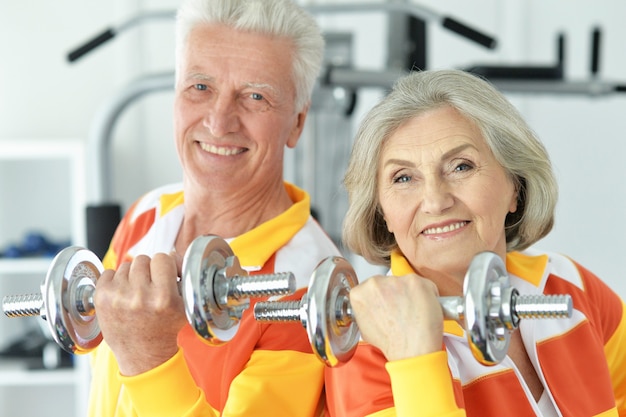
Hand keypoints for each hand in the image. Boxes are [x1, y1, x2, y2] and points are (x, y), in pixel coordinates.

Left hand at [94, 253, 186, 375]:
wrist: (143, 354)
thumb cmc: (164, 328)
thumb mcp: (183, 306)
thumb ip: (182, 278)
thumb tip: (173, 255)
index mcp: (163, 297)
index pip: (162, 258)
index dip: (165, 266)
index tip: (165, 276)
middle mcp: (139, 296)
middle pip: (142, 259)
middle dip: (147, 270)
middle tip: (150, 286)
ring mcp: (118, 297)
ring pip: (126, 265)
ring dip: (132, 276)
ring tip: (136, 293)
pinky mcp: (101, 298)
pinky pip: (108, 272)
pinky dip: (115, 280)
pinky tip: (122, 295)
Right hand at [349, 274, 443, 360]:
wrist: (411, 350)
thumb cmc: (391, 342)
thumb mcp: (364, 327)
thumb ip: (366, 309)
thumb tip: (373, 304)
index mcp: (359, 293)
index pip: (369, 288)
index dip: (380, 297)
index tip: (386, 304)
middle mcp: (374, 283)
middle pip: (386, 282)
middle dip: (393, 293)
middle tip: (400, 310)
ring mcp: (395, 281)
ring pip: (404, 282)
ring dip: (409, 293)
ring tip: (411, 311)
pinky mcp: (415, 281)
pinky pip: (423, 283)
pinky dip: (426, 294)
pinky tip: (422, 308)